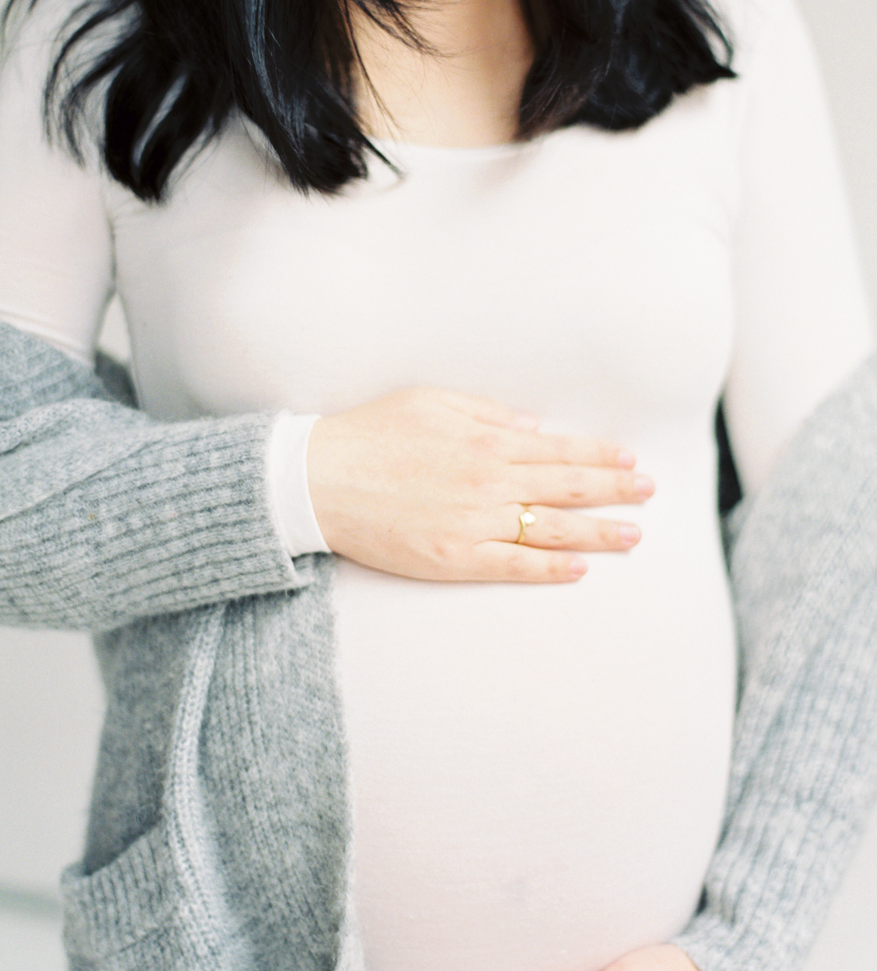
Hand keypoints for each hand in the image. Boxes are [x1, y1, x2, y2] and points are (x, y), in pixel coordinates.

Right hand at [307, 387, 652, 581]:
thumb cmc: (371, 434)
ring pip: (550, 529)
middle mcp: (489, 482)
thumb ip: (488, 412)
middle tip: (651, 494)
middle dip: (615, 490)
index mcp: (486, 441)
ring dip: (598, 532)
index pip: (559, 450)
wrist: (319, 479)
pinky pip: (512, 566)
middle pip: (567, 488)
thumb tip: (534, 426)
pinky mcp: (452, 558)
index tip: (631, 460)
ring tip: (634, 535)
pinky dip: (549, 569)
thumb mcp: (431, 401)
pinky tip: (580, 569)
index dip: (600, 456)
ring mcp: (473, 523)